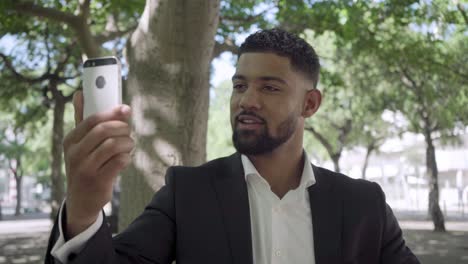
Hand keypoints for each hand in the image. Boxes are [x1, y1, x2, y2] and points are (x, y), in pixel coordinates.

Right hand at [63, 91, 133, 237]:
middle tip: (128, 132)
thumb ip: (81, 119)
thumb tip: (80, 93)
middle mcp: (75, 153)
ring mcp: (85, 168)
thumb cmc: (84, 166)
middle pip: (105, 130)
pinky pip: (120, 161)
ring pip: (114, 145)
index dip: (112, 112)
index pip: (92, 119)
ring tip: (128, 146)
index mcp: (70, 140)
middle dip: (122, 128)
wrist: (81, 200)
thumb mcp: (79, 144)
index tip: (126, 109)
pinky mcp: (98, 180)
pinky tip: (125, 159)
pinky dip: (127, 157)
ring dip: (127, 143)